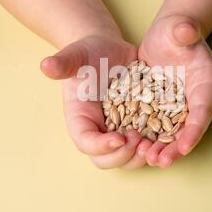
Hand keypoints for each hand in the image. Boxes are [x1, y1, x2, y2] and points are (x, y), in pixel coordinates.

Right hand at [41, 33, 152, 168]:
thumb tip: (45, 66)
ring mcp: (117, 132)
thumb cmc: (89, 53)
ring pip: (126, 159)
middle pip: (105, 160)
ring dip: (139, 157)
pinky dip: (154, 147)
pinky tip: (166, 138)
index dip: (101, 146)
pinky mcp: (136, 128)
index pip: (85, 142)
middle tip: (139, 141)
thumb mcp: (77, 55)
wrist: (109, 51)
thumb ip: (63, 62)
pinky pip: (143, 146)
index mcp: (80, 118)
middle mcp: (97, 131)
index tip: (119, 138)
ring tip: (153, 143)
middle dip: (122, 156)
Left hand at [138, 14, 211, 167]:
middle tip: (162, 161)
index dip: (195, 129)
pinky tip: (138, 148)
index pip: (203, 109)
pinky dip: (151, 138)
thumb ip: (185, 31)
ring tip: (149, 160)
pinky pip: (159, 127)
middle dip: (176, 147)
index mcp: (207, 82)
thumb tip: (186, 30)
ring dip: (163, 148)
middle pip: (189, 128)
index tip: (185, 146)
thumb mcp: (180, 29)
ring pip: (173, 132)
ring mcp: (180, 106)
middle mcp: (196, 99)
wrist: (168, 37)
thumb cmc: (177, 32)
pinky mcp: (164, 108)